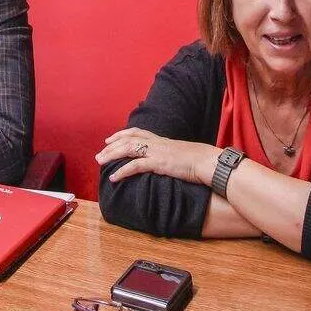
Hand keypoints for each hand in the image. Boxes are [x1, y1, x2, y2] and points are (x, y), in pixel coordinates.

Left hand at [96, 127, 216, 184]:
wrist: (210, 162)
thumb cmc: (201, 160)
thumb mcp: (183, 154)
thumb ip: (172, 154)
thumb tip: (169, 160)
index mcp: (162, 140)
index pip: (138, 132)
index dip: (122, 134)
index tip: (110, 138)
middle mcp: (157, 143)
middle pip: (128, 139)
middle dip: (111, 146)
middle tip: (99, 154)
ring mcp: (157, 152)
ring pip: (128, 149)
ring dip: (111, 155)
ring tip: (100, 162)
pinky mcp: (159, 163)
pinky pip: (135, 166)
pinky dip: (122, 171)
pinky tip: (114, 177)